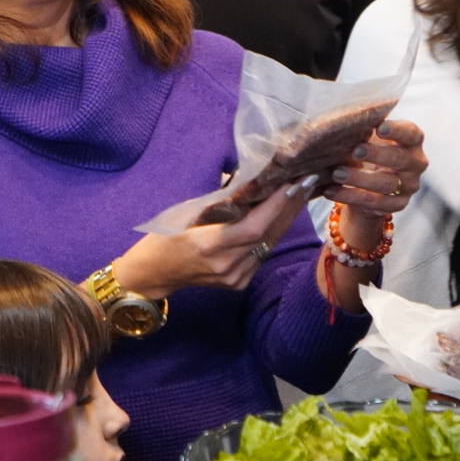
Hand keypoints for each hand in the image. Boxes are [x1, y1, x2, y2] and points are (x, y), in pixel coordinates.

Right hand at [113, 181, 311, 299]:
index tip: (292, 182)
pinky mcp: (239, 282)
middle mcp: (227, 266)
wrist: (154, 273)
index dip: (276, 206)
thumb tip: (249, 178)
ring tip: (298, 193)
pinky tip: (279, 215)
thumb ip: (220, 201)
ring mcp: (235, 277)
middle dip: (288, 207)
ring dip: (284, 219)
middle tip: (305, 181)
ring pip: (269, 244)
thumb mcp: (187, 213)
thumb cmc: (164, 236)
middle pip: (268, 235)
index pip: (254, 227)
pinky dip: (271, 233)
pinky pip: (261, 254)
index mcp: (210, 246)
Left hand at [322, 120, 426, 251]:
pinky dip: (350, 196)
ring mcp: (408, 186)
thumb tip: (342, 120)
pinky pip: (374, 202)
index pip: (410, 133)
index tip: (379, 128)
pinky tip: (331, 190)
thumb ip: (364, 127)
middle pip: (399, 159)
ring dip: (360, 178)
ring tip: (337, 173)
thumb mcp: (369, 136)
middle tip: (356, 151)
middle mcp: (415, 163)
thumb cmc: (369, 149)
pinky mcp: (398, 204)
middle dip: (377, 155)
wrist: (369, 183)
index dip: (397, 130)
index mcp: (412, 141)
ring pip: (386, 183)